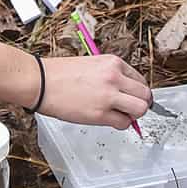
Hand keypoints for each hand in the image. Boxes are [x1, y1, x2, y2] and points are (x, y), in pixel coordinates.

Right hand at [37, 54, 151, 129]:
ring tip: (121, 115)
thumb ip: (111, 76)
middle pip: (145, 94)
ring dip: (134, 115)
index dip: (137, 91)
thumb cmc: (60, 74)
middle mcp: (114, 77)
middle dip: (141, 103)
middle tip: (131, 109)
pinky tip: (108, 119)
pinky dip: (120, 124)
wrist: (41, 82)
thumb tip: (125, 92)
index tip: (132, 97)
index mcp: (113, 62)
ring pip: (140, 109)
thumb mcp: (92, 65)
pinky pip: (124, 123)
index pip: (140, 79)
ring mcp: (109, 95)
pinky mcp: (100, 113)